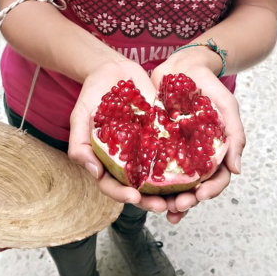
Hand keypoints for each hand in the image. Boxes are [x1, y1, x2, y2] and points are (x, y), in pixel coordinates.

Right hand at [67, 60, 171, 214]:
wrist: (113, 69)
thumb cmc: (92, 94)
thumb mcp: (80, 117)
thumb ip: (80, 145)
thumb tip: (94, 173)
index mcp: (106, 160)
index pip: (113, 186)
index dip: (122, 195)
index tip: (134, 197)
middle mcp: (128, 159)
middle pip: (139, 188)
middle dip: (152, 201)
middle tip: (165, 206)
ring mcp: (146, 147)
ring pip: (159, 176)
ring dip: (171, 189)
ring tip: (184, 195)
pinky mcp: (162, 133)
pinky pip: (173, 150)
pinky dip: (184, 161)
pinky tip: (196, 167)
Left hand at [150, 58, 245, 222]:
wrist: (182, 65)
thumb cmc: (209, 85)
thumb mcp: (226, 106)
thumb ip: (234, 135)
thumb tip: (237, 171)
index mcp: (215, 151)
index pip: (217, 179)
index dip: (211, 191)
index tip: (200, 195)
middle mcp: (195, 156)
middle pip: (193, 187)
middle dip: (187, 201)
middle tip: (177, 205)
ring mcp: (174, 150)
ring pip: (172, 183)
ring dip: (167, 199)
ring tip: (158, 207)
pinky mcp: (154, 142)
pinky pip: (150, 165)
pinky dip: (147, 180)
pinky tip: (139, 189)